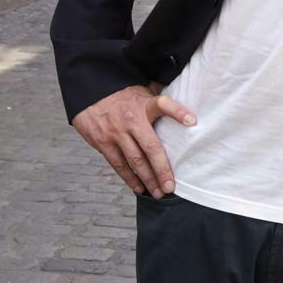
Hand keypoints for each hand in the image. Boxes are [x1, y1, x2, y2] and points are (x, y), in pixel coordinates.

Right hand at [71, 84, 196, 197]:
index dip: (178, 112)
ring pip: (135, 161)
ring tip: (158, 192)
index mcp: (144, 104)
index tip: (192, 121)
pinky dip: (129, 178)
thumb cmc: (122, 93)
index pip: (164, 104)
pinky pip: (118, 164)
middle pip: (151, 147)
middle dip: (162, 170)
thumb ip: (159, 98)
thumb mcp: (143, 89)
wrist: (89, 92)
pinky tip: (139, 187)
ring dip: (148, 179)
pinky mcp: (103, 142)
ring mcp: (116, 133)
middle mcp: (132, 120)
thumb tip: (183, 107)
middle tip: (171, 187)